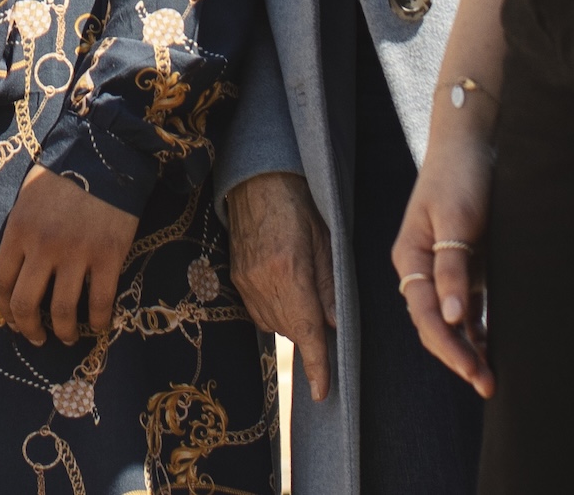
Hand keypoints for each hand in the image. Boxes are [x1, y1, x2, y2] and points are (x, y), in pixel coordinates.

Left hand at [0, 165, 136, 345]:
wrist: (105, 155)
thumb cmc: (63, 176)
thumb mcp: (27, 200)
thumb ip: (21, 234)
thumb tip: (16, 271)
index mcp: (19, 230)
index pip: (2, 283)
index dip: (5, 310)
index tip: (12, 321)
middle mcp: (43, 246)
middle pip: (27, 304)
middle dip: (28, 329)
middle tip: (36, 338)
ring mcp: (77, 253)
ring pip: (63, 311)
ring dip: (63, 332)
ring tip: (66, 337)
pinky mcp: (109, 256)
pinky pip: (101, 302)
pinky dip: (99, 322)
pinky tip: (99, 326)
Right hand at [222, 172, 334, 400]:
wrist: (257, 182)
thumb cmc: (298, 205)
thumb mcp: (325, 241)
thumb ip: (329, 286)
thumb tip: (336, 325)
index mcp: (289, 272)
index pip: (307, 331)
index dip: (317, 364)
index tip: (321, 392)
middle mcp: (263, 282)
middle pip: (291, 330)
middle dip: (310, 334)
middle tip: (325, 319)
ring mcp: (245, 282)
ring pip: (274, 324)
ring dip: (293, 322)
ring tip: (303, 293)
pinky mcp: (236, 278)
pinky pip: (259, 311)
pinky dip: (276, 310)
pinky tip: (284, 290)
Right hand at [393, 104, 494, 396]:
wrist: (472, 140)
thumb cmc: (460, 174)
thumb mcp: (456, 218)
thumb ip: (453, 268)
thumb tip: (450, 317)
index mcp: (410, 257)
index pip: (424, 316)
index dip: (448, 347)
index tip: (473, 371)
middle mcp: (422, 267)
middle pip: (434, 324)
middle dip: (458, 357)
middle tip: (488, 385)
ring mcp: (444, 267)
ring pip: (451, 320)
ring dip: (469, 348)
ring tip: (491, 378)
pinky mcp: (466, 263)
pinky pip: (468, 306)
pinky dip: (479, 328)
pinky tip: (494, 347)